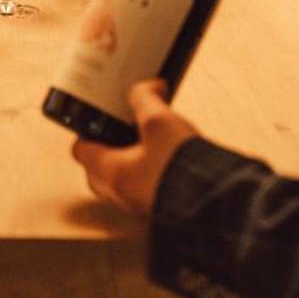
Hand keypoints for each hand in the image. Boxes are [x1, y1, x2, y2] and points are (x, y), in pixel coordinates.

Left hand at [71, 80, 199, 216]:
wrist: (218, 202)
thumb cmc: (182, 166)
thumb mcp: (160, 121)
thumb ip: (146, 99)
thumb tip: (149, 86)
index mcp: (112, 173)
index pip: (81, 152)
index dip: (86, 133)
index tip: (96, 121)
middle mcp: (122, 194)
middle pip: (97, 172)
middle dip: (106, 151)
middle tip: (119, 134)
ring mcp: (142, 206)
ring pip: (121, 184)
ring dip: (128, 165)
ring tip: (146, 146)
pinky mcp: (162, 211)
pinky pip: (144, 193)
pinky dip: (148, 178)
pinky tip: (166, 164)